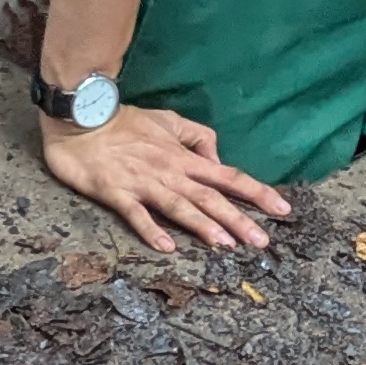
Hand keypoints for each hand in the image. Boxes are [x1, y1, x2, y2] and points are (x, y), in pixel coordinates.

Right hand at [40, 100, 292, 254]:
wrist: (82, 117)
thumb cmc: (125, 121)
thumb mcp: (168, 120)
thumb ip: (196, 138)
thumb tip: (217, 158)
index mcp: (184, 157)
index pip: (228, 175)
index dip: (256, 192)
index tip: (282, 209)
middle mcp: (170, 172)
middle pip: (210, 197)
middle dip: (238, 219)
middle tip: (262, 242)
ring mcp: (143, 183)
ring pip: (179, 206)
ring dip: (203, 225)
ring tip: (225, 244)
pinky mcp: (116, 192)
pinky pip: (136, 214)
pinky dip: (151, 230)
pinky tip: (166, 247)